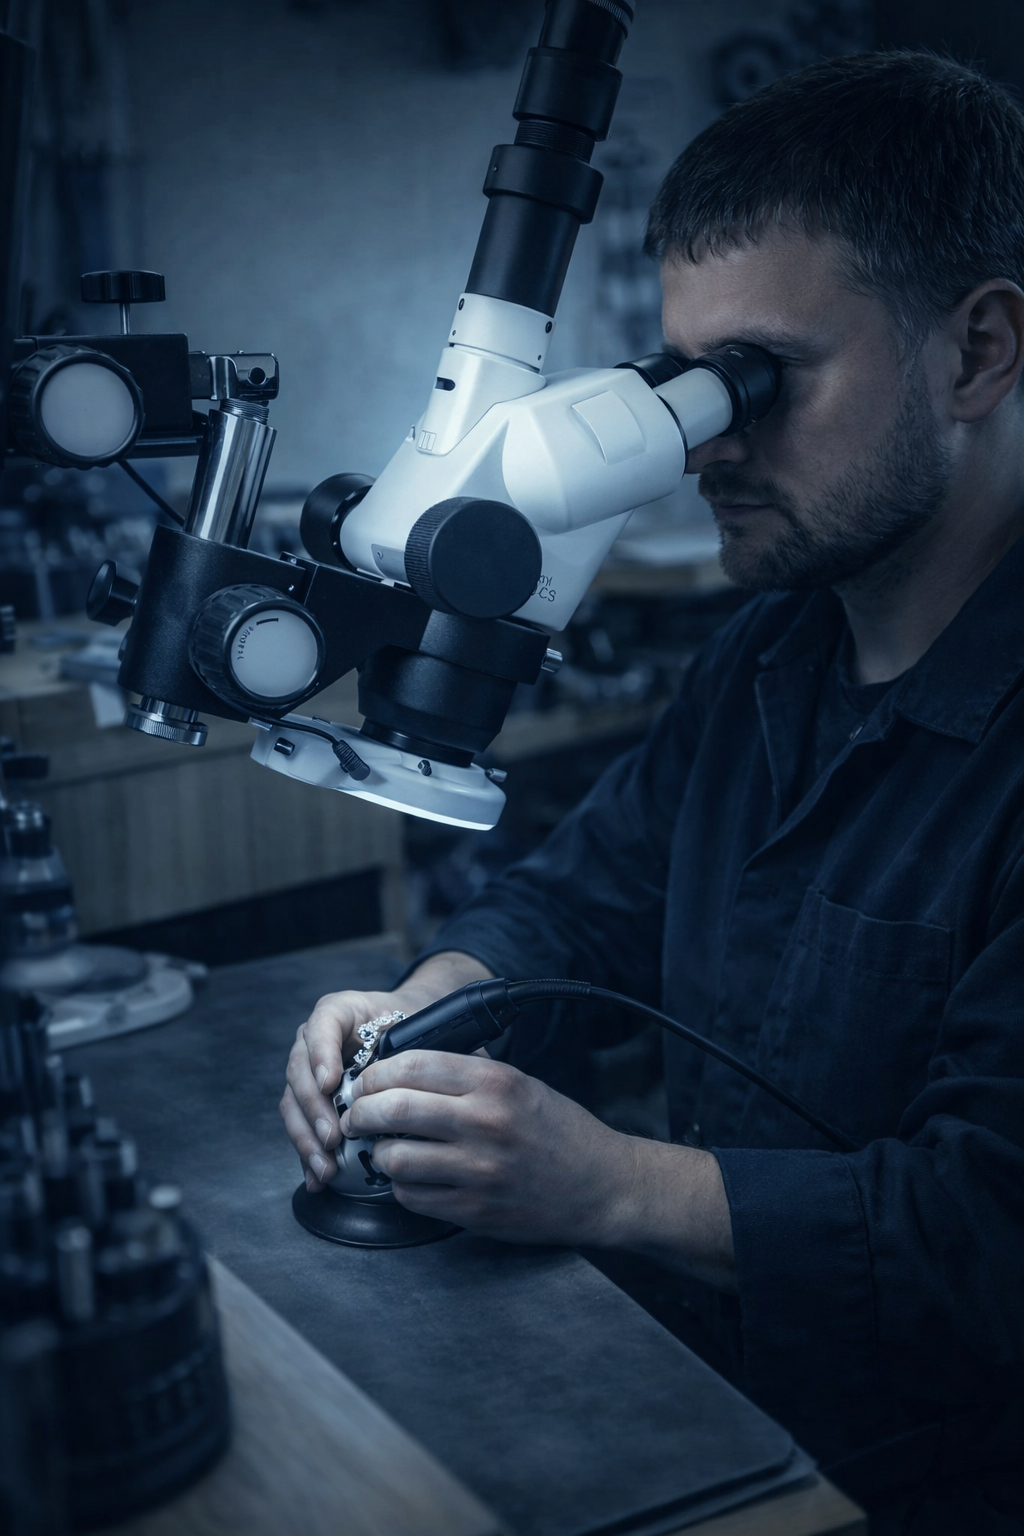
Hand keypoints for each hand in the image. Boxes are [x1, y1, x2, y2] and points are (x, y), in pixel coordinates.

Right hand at [279, 951, 491, 1191]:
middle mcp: (316, 1039)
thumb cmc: (418, 1029)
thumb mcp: (423, 1027)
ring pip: (293, 1102)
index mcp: (341, 1013)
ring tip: (326, 1166)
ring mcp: (309, 1072)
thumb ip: (422, 1043)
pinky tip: (317, 1178)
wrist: (411, 1035)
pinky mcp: (312, 1102)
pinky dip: (307, 1154)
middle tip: (333, 1137)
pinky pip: (301, 1127)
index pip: (323, 1024)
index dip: (321, 1053)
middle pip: (300, 1070)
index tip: (330, 1083)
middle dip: (313, 1108)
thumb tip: (428, 1081)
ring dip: (306, 1137)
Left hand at [342, 1049, 736, 1288]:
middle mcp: (485, 1122)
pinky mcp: (474, 1211)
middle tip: (357, 1116)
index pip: (410, 1065)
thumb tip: (402, 1066)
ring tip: (385, 1149)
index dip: (375, 1073)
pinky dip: (402, 1187)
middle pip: (392, 1109)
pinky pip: (412, 1197)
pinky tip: (413, 1178)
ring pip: (394, 1158)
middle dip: (361, 1112)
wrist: (601, 1186)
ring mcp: (479, 1171)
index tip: (366, 1080)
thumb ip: (466, 1074)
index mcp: (495, 1082)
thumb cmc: (558, 1130)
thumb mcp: (519, 1084)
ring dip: (379, 1154)